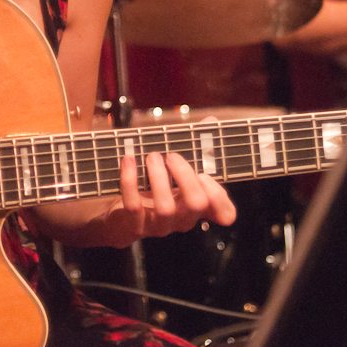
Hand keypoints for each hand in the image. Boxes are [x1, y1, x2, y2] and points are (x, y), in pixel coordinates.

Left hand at [98, 149, 236, 248]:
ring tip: (152, 156)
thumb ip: (195, 146)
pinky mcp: (135, 225)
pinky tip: (129, 160)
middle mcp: (183, 218)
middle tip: (172, 155)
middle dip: (185, 175)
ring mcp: (160, 224)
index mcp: (198, 206)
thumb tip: (210, 121)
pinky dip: (130, 180)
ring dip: (158, 177)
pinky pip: (134, 206)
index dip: (219, 196)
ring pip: (166, 208)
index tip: (204, 175)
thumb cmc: (155, 186)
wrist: (122, 214)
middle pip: (196, 203)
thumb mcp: (176, 168)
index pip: (225, 213)